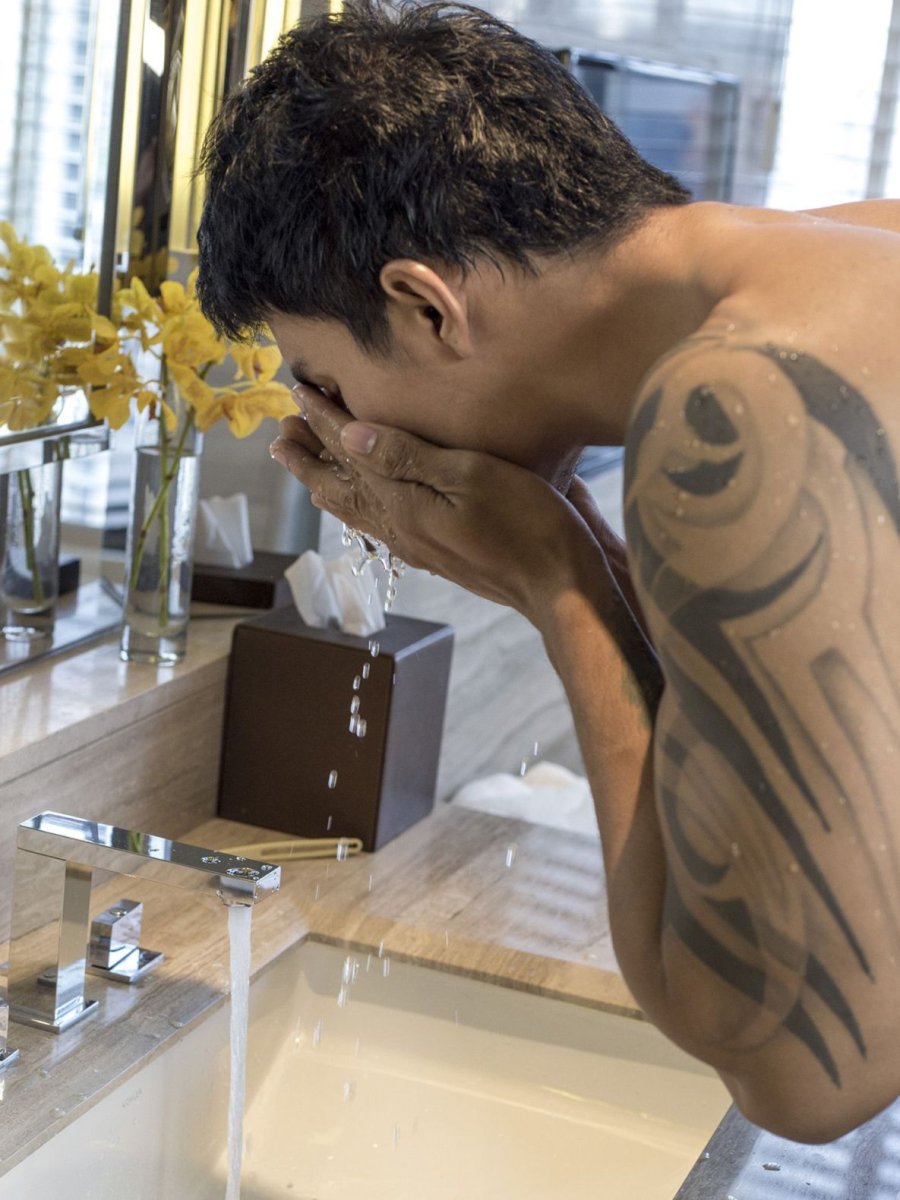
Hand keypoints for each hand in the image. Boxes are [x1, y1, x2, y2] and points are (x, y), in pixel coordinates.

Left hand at [269, 385, 602, 625]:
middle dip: (309, 458)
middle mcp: (400, 528)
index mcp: (403, 503)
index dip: (325, 420)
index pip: (351, 452)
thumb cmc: (528, 525)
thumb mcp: (471, 476)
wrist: (559, 587)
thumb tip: (351, 436)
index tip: (300, 391)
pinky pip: (378, 529)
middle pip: (340, 489)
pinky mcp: (436, 555)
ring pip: (355, 512)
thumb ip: (409, 456)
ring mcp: (417, 546)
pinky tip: (363, 509)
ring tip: (306, 470)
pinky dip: (356, 511)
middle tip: (281, 434)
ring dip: (326, 484)